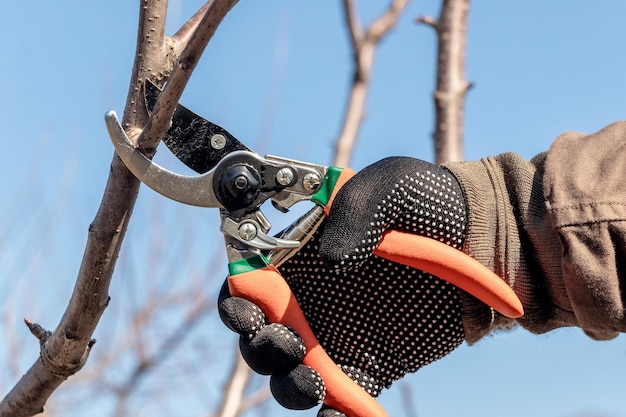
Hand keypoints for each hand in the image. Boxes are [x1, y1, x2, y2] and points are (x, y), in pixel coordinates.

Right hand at [219, 157, 468, 414]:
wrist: (480, 240)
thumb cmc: (427, 203)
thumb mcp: (391, 185)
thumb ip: (355, 209)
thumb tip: (332, 262)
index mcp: (300, 254)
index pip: (249, 280)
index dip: (236, 298)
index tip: (247, 308)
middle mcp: (309, 297)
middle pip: (258, 333)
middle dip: (258, 344)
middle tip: (285, 340)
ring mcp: (335, 333)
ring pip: (288, 372)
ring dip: (287, 383)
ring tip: (312, 380)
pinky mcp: (367, 364)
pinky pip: (340, 399)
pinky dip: (334, 415)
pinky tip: (343, 415)